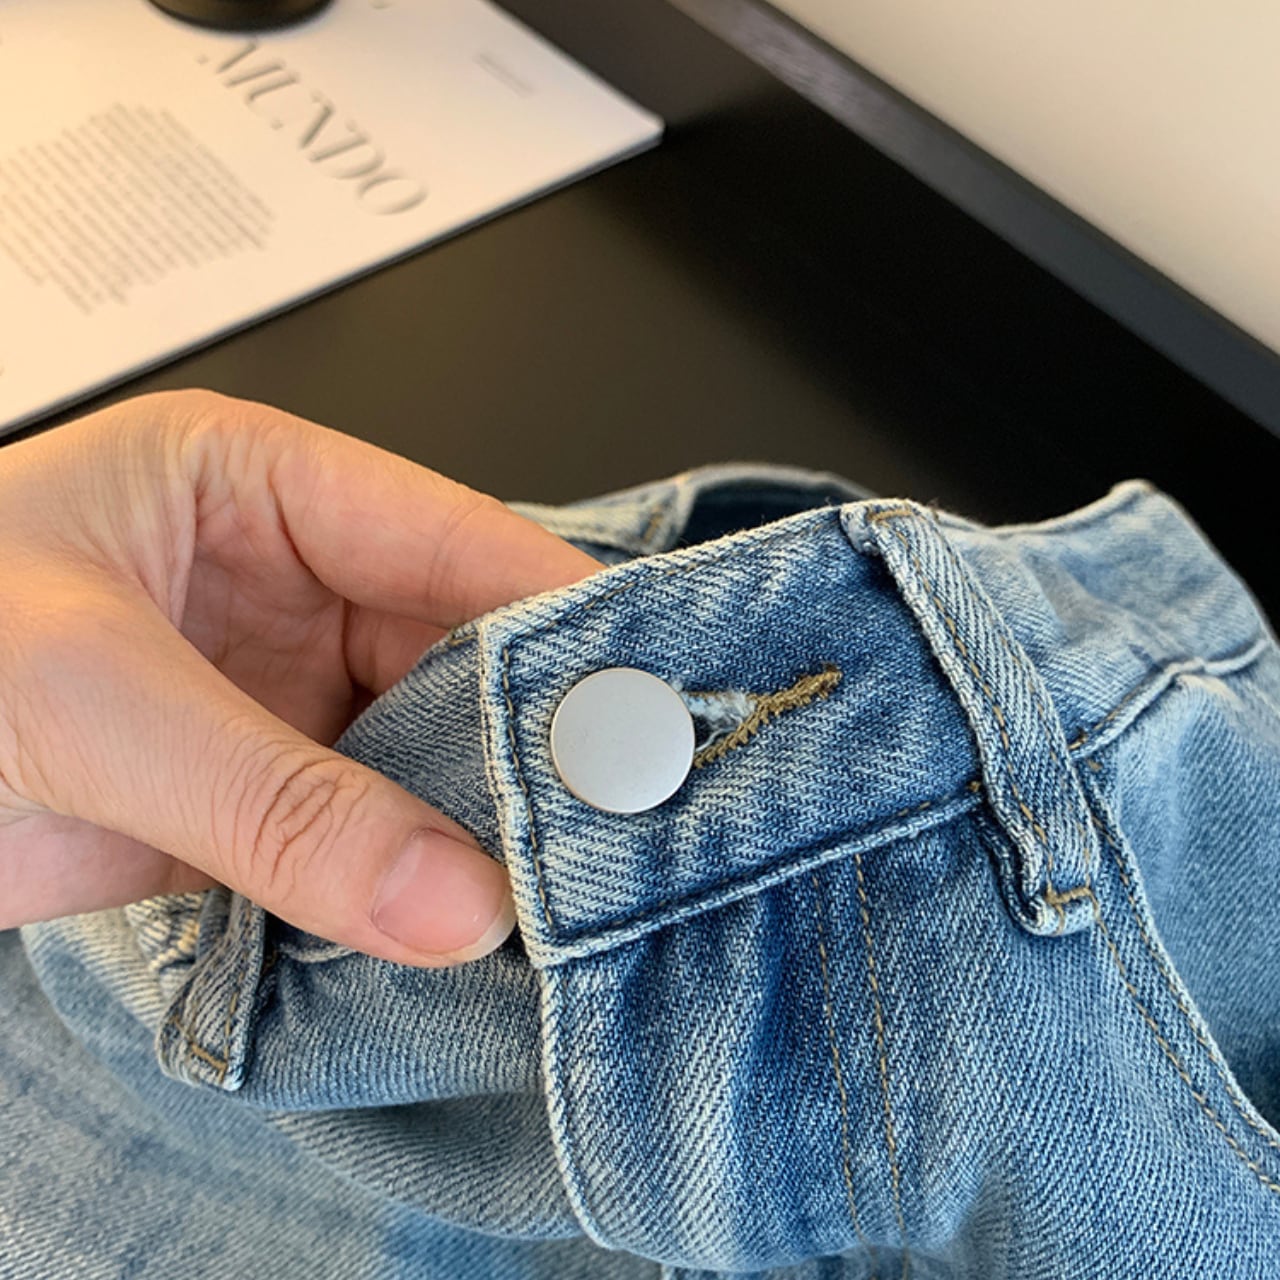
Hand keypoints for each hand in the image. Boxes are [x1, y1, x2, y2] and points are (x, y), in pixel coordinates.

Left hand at [0, 391, 597, 962]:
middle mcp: (293, 584)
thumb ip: (273, 801)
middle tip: (626, 827)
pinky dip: (420, 885)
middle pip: (465, 657)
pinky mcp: (257, 798)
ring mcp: (281, 696)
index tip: (652, 709)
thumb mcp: (83, 697)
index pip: (458, 539)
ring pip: (431, 756)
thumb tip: (451, 897)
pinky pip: (371, 838)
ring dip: (485, 826)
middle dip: (539, 742)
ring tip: (569, 891)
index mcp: (264, 486)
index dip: (562, 623)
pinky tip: (477, 926)